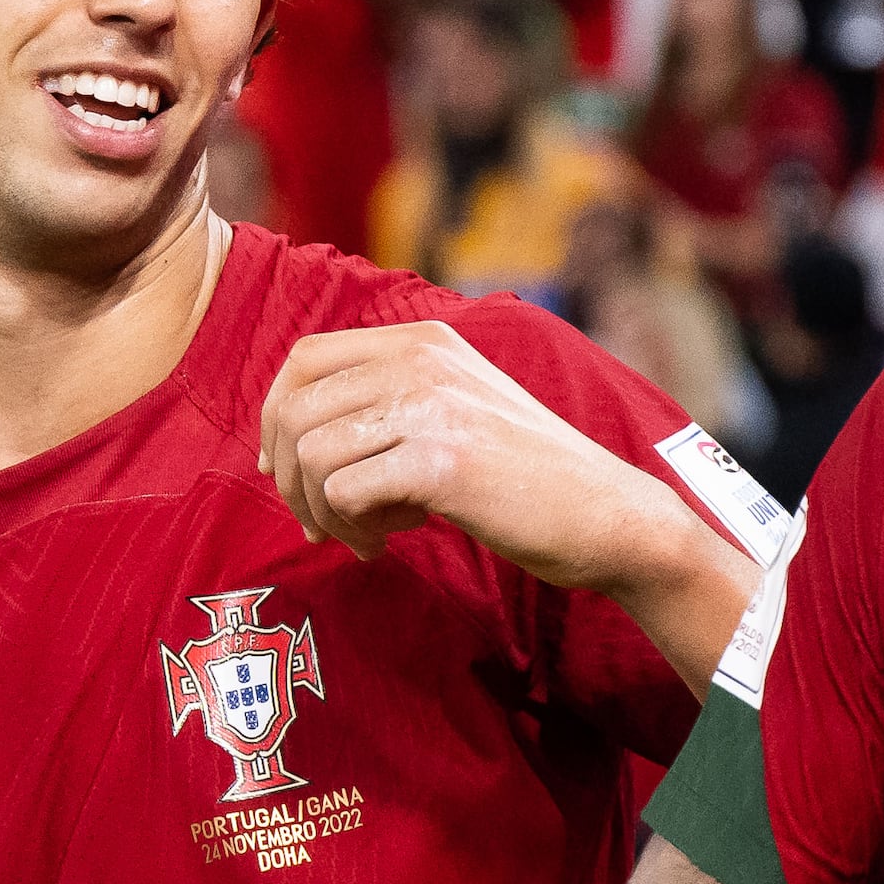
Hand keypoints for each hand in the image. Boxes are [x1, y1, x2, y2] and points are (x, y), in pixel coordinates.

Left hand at [261, 322, 680, 591]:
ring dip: (321, 511)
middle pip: (295, 409)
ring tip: (364, 536)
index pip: (305, 357)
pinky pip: (343, 494)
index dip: (277, 416)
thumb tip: (297, 436)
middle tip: (319, 522)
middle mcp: (421, 360)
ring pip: (311, 455)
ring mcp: (431, 407)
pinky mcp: (440, 462)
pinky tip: (387, 543)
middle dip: (288, 479)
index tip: (283, 468)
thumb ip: (393, 400)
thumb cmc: (528, 476)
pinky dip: (351, 530)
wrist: (607, 514)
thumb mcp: (460, 407)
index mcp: (423, 340)